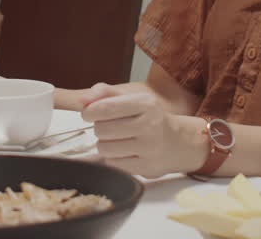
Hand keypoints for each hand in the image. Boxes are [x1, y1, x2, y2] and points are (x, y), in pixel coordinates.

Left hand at [81, 83, 206, 177]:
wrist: (178, 142)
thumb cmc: (149, 118)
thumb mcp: (133, 99)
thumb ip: (106, 94)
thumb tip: (83, 100)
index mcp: (146, 104)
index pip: (106, 107)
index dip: (90, 111)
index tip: (88, 113)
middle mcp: (150, 125)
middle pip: (102, 129)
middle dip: (99, 128)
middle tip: (109, 127)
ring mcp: (149, 148)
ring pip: (104, 148)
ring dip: (104, 144)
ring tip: (115, 140)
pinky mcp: (146, 167)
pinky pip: (113, 163)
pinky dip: (112, 158)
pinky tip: (123, 152)